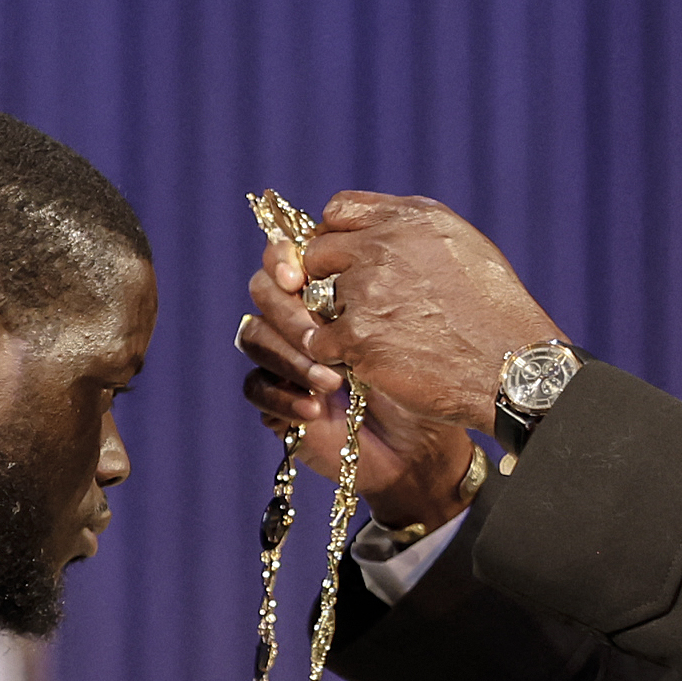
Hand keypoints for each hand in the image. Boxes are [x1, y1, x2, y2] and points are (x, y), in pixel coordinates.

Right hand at [237, 258, 480, 529]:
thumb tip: (337, 235)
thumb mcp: (409, 318)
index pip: (287, 256)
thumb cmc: (427, 377)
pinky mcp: (277, 402)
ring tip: (331, 382)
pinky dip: (282, 397)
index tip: (296, 276)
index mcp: (328, 289)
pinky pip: (255, 388)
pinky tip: (315, 410)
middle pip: (262, 291)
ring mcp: (285, 360)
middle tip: (318, 335)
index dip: (282, 257)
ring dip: (290, 357)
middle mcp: (301, 318)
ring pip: (254, 337)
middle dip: (287, 312)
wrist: (424, 445)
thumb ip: (374, 275)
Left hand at [286, 191, 565, 433]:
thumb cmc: (495, 315)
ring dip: (336, 322)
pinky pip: (319, 342)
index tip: (342, 263)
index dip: (335, 237)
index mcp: (411, 218)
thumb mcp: (464, 248)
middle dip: (325, 280)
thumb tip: (380, 233)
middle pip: (318, 252)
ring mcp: (368, 289)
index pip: (339, 209)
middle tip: (350, 308)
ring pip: (316, 300)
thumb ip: (414, 233)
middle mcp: (385, 244)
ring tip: (373, 341)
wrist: (511, 367)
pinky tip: (367, 364)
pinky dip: (336, 357)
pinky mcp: (358, 335)